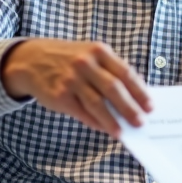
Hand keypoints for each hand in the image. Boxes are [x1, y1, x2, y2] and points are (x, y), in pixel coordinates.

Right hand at [1, 39, 151, 136]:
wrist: (31, 59)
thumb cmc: (68, 59)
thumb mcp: (89, 55)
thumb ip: (110, 71)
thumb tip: (134, 97)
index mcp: (98, 51)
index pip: (125, 73)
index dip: (139, 91)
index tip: (150, 106)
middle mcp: (85, 64)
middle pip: (113, 89)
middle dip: (130, 108)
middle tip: (141, 122)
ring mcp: (71, 80)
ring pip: (97, 104)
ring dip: (112, 121)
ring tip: (122, 131)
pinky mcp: (60, 96)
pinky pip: (82, 113)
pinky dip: (95, 122)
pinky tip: (104, 128)